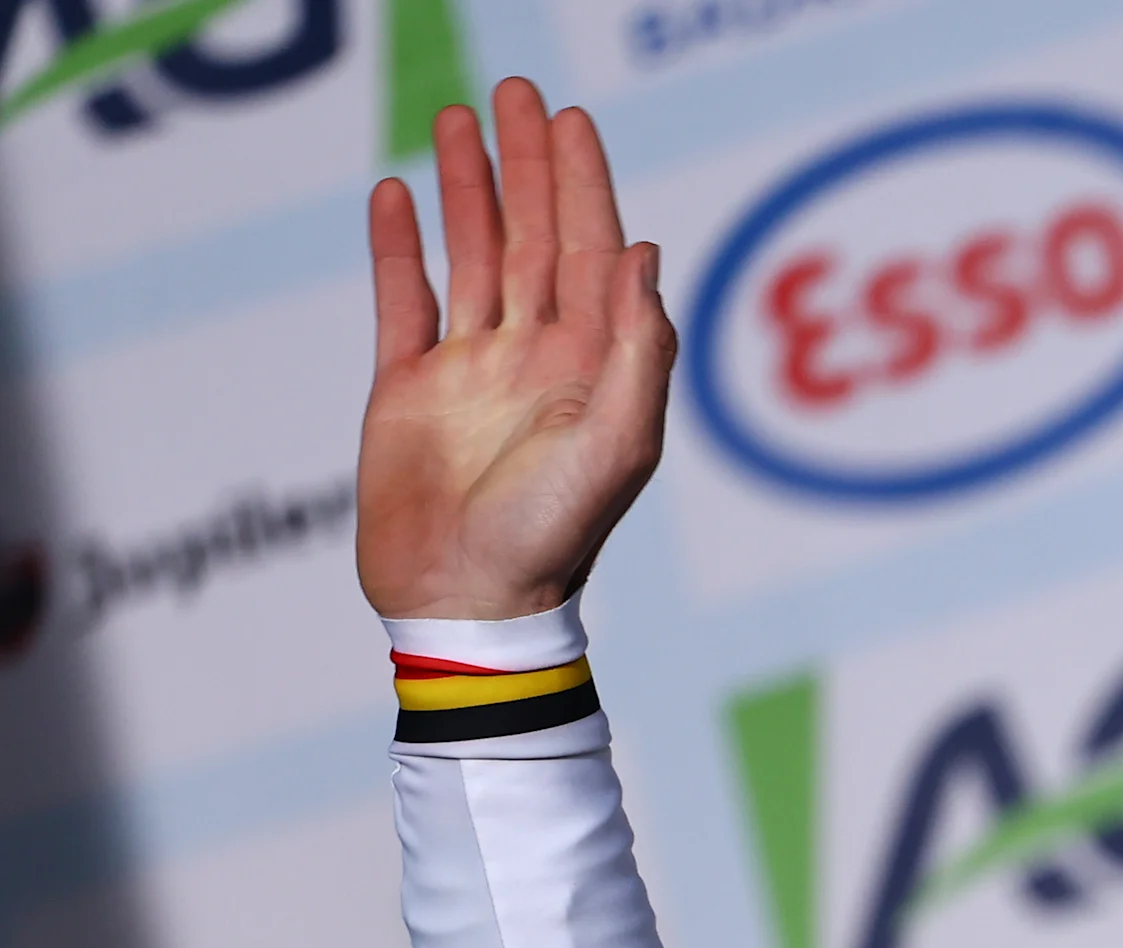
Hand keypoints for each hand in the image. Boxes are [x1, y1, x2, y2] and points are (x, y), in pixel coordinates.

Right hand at [356, 79, 672, 621]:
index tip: (573, 121)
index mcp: (593, 368)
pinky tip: (397, 194)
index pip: (595, 255)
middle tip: (520, 91)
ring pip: (474, 256)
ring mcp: (471, 371)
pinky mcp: (408, 390)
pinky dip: (401, 248)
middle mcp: (536, 359)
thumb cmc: (553, 537)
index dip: (586, 186)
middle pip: (537, 239)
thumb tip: (644, 253)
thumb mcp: (618, 444)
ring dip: (469, 189)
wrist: (467, 601)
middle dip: (531, 165)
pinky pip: (404, 301)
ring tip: (460, 118)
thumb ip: (636, 350)